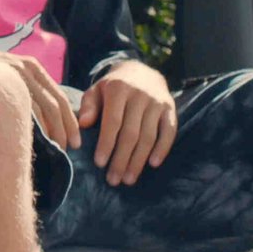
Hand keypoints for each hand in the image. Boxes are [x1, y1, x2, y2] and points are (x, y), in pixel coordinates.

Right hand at [0, 43, 80, 150]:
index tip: (74, 143)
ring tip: (52, 151)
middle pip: (54, 105)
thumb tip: (43, 124)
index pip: (59, 98)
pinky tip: (28, 141)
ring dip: (50, 132)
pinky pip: (19, 108)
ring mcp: (11, 74)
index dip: (69, 122)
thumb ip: (23, 93)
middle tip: (67, 151)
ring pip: (41, 108)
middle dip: (64, 130)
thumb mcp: (7, 78)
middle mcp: (26, 69)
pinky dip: (29, 126)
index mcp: (32, 68)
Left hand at [78, 60, 176, 185]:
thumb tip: (82, 124)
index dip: (106, 144)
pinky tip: (153, 164)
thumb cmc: (112, 87)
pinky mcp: (170, 108)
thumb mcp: (96, 90)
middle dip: (121, 159)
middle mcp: (139, 94)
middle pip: (131, 133)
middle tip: (113, 180)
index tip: (99, 164)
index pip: (112, 122)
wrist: (141, 71)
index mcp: (118, 89)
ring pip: (149, 136)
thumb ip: (88, 106)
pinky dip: (162, 149)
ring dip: (139, 160)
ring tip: (129, 179)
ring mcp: (157, 102)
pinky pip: (169, 131)